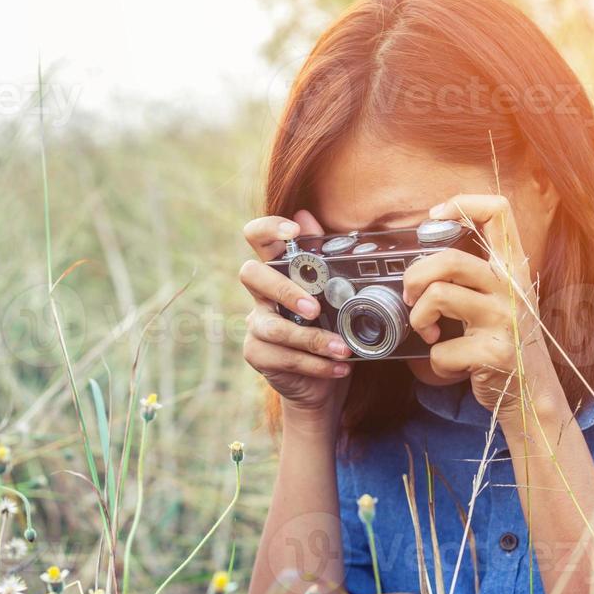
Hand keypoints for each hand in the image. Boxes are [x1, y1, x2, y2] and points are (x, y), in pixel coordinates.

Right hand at [240, 210, 352, 413]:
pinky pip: (283, 357)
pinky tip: (339, 366)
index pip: (257, 237)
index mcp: (278, 270)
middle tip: (314, 308)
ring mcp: (256, 324)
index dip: (268, 228)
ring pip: (272, 326)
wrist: (323, 379)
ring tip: (342, 348)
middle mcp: (261, 294)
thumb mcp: (333, 292)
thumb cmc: (328, 328)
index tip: (293, 231)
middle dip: (283, 289)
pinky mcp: (257, 353)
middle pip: (250, 274)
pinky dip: (315, 364)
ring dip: (311, 339)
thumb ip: (322, 256)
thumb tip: (306, 214)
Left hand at [402, 195, 564, 422]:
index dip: (461, 204)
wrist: (533, 393)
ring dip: (419, 318)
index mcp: (513, 268)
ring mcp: (504, 320)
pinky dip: (436, 361)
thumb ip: (477, 274)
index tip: (435, 218)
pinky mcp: (493, 352)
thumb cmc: (507, 341)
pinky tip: (450, 364)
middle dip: (415, 277)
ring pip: (438, 296)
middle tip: (413, 297)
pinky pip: (442, 349)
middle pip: (448, 258)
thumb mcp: (503, 298)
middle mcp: (512, 288)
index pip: (498, 211)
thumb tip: (425, 259)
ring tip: (428, 331)